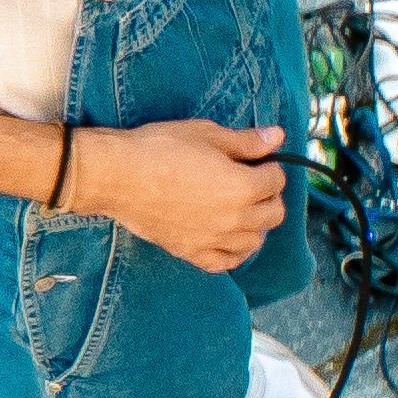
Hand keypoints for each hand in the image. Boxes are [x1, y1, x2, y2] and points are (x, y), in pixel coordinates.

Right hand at [78, 118, 288, 270]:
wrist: (119, 176)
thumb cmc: (161, 149)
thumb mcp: (207, 134)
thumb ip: (246, 141)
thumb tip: (277, 136)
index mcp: (243, 186)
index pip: (276, 181)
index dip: (269, 167)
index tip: (258, 162)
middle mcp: (235, 219)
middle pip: (273, 214)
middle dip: (269, 196)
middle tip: (253, 182)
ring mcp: (213, 240)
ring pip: (254, 242)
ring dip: (255, 225)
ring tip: (242, 209)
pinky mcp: (191, 252)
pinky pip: (225, 263)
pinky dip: (233, 253)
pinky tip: (228, 239)